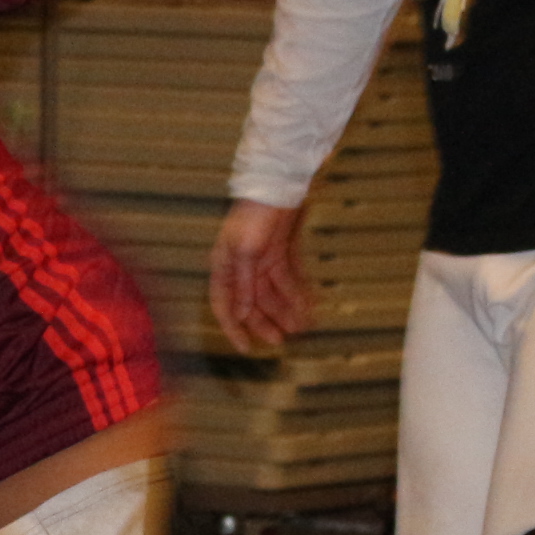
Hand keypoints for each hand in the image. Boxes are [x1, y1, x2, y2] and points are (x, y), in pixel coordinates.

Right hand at [210, 200, 315, 351]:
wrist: (276, 186)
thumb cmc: (254, 217)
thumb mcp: (245, 252)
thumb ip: (242, 284)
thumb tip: (239, 314)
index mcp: (224, 269)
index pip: (225, 307)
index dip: (234, 330)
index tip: (246, 349)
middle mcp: (240, 269)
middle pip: (252, 304)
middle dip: (267, 322)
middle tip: (283, 340)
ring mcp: (260, 261)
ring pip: (273, 293)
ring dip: (287, 309)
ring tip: (303, 325)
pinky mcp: (279, 252)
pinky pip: (289, 278)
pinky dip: (298, 291)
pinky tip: (310, 304)